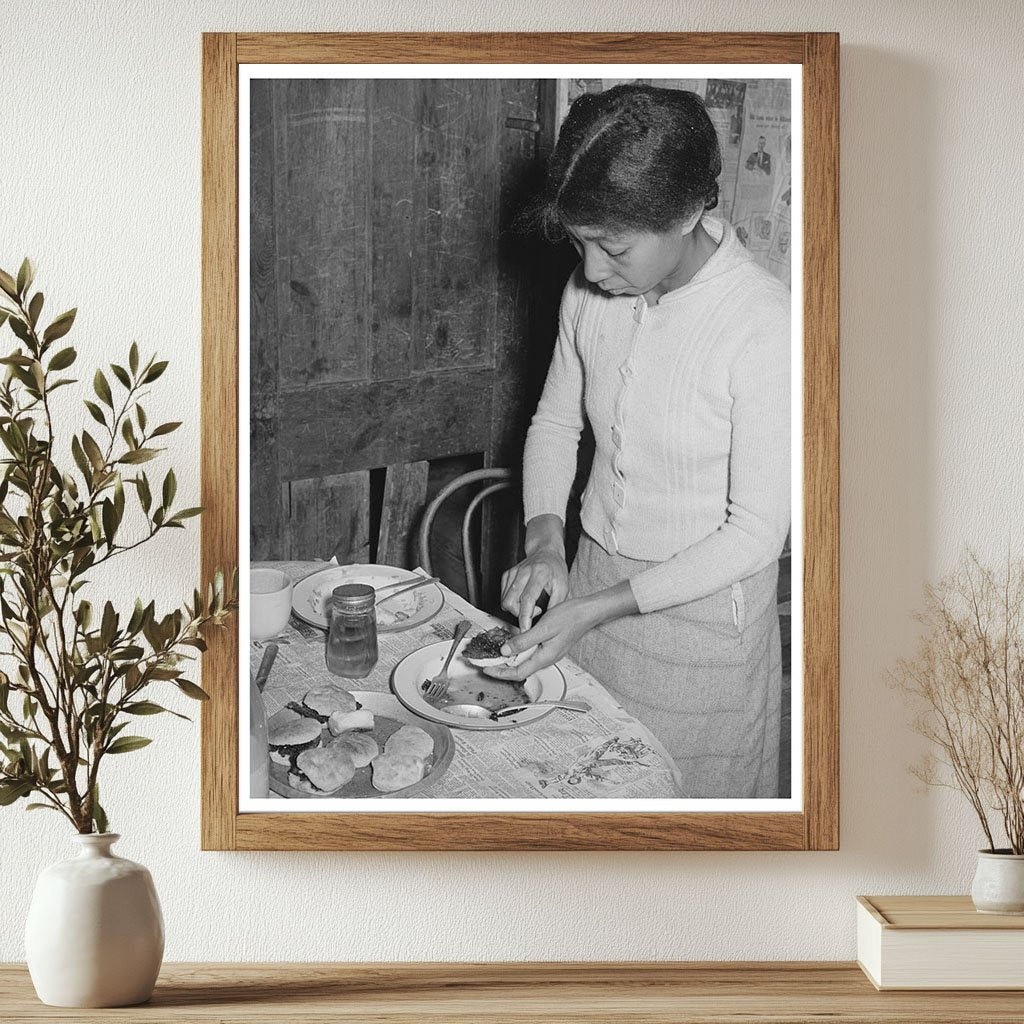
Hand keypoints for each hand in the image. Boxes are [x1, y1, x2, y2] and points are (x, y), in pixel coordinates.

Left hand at [482, 597, 596, 681]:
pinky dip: (519, 652)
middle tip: (487, 663)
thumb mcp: (544, 628)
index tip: (487, 669)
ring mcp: (549, 653)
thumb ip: (524, 641)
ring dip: (510, 660)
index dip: (500, 673)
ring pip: (525, 662)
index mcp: (545, 657)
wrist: (587, 612)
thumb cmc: (570, 617)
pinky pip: (531, 654)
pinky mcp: (550, 646)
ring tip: (497, 655)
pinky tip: (514, 645)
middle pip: (520, 670)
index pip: (518, 673)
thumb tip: (506, 651)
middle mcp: (547, 658)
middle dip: (502, 668)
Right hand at [500, 548, 568, 631]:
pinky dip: (511, 603)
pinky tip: (521, 600)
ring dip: (515, 610)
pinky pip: (503, 595)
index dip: (525, 616)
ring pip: (504, 600)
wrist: (546, 553)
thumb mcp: (563, 587)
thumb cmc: (556, 570)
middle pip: (511, 601)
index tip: (525, 629)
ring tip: (529, 606)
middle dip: (519, 615)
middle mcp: (524, 571)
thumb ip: (555, 605)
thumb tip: (547, 624)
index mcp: (540, 573)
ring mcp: (513, 572)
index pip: (528, 598)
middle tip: (534, 612)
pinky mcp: (507, 574)